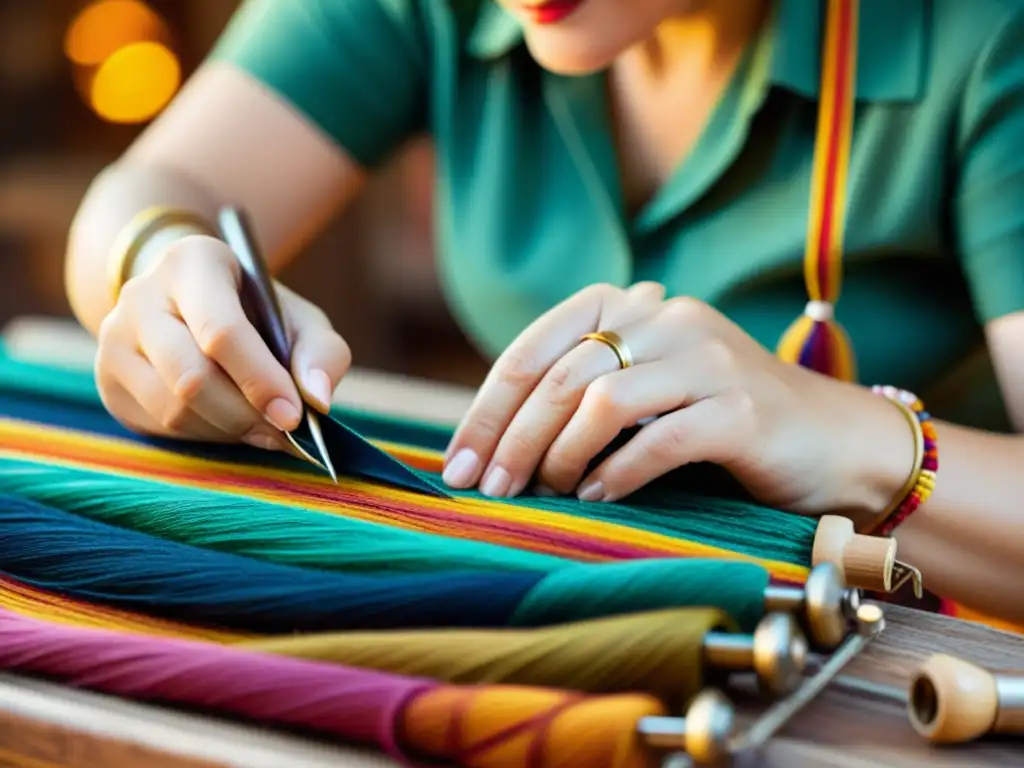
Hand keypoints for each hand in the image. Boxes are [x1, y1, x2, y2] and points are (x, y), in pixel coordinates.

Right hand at [95, 234, 350, 450]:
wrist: (190, 303)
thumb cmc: (256, 312)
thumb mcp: (299, 318)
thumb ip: (321, 352)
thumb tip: (318, 399)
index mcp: (192, 262)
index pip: (221, 330)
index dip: (260, 380)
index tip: (294, 416)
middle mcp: (140, 295)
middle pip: (191, 377)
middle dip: (245, 414)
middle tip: (285, 432)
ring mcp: (113, 339)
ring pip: (172, 409)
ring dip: (228, 430)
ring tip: (263, 428)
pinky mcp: (108, 380)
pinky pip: (159, 427)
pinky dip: (205, 436)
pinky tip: (231, 424)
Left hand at [442, 282, 907, 516]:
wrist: (833, 440)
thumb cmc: (722, 422)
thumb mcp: (646, 389)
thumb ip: (583, 390)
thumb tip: (495, 441)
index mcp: (632, 306)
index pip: (535, 349)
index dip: (487, 408)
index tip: (459, 463)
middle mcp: (667, 317)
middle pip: (560, 376)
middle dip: (511, 441)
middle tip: (490, 491)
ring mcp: (707, 357)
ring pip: (602, 400)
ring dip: (559, 456)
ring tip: (548, 494)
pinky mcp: (741, 407)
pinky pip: (658, 439)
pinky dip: (617, 473)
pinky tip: (598, 496)